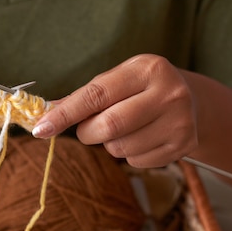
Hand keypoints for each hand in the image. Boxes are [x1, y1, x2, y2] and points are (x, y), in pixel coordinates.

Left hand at [33, 54, 197, 167]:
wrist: (191, 101)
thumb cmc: (141, 89)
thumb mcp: (117, 80)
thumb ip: (83, 97)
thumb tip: (45, 113)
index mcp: (147, 69)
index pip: (96, 95)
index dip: (65, 114)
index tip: (40, 128)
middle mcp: (169, 93)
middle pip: (109, 126)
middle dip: (87, 132)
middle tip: (88, 128)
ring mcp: (180, 121)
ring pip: (120, 149)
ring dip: (109, 144)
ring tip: (125, 128)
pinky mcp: (184, 146)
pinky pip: (136, 162)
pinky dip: (129, 155)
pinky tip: (142, 138)